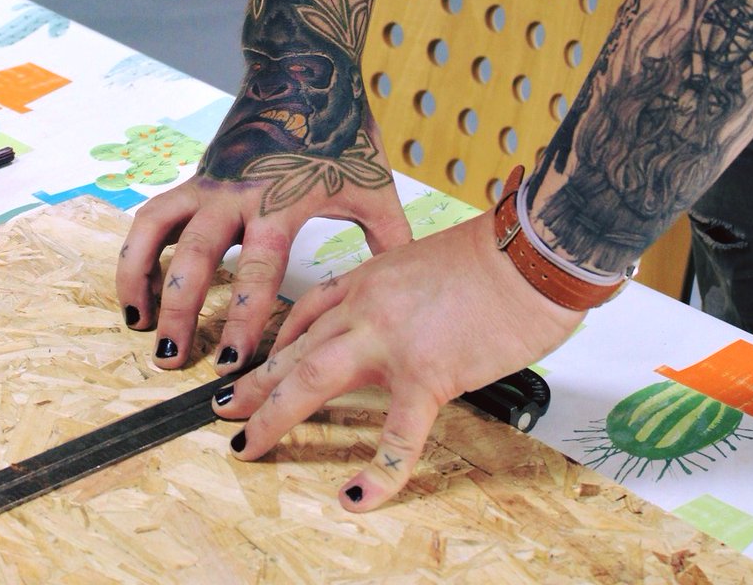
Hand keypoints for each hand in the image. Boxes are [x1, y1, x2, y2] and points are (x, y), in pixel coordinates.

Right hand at [115, 106, 411, 372]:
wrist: (305, 69)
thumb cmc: (342, 130)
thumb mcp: (373, 187)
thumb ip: (390, 241)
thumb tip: (410, 291)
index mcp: (282, 202)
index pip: (259, 269)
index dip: (245, 318)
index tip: (236, 361)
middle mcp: (237, 195)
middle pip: (197, 257)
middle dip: (183, 311)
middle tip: (173, 360)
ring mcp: (210, 183)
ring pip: (158, 231)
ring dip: (143, 279)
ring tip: (138, 326)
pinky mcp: (195, 177)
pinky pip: (153, 215)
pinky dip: (137, 251)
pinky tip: (135, 286)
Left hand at [213, 209, 581, 509]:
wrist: (529, 253)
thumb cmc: (494, 256)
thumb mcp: (429, 263)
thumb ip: (405, 294)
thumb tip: (407, 323)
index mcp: (369, 277)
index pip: (308, 311)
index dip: (278, 343)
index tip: (260, 363)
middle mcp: (366, 306)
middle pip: (294, 347)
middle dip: (254, 381)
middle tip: (222, 407)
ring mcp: (389, 340)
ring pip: (311, 379)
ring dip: (272, 414)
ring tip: (247, 445)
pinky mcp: (427, 374)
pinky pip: (396, 434)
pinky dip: (377, 472)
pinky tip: (356, 499)